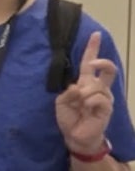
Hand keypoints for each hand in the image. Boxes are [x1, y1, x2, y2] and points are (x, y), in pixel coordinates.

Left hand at [56, 31, 116, 153]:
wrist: (76, 136)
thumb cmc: (69, 118)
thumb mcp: (61, 103)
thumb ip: (68, 92)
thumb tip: (78, 86)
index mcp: (86, 83)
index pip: (89, 64)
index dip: (92, 49)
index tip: (96, 35)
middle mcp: (98, 88)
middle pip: (108, 68)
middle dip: (102, 62)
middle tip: (93, 64)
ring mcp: (105, 97)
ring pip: (97, 86)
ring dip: (84, 94)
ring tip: (80, 105)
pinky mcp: (107, 107)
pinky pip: (98, 97)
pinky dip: (89, 102)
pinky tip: (87, 109)